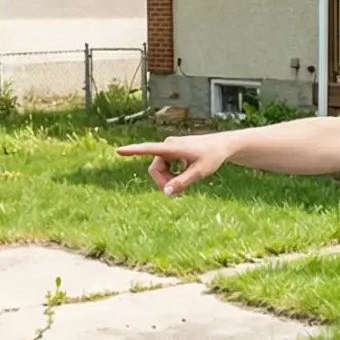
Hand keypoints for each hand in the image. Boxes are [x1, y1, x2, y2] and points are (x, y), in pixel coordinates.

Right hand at [115, 134, 237, 196]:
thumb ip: (183, 182)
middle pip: (155, 169)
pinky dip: (172, 175)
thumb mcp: (200, 173)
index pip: (149, 149)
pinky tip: (185, 174)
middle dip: (163, 182)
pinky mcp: (172, 152)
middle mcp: (168, 145)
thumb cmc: (212, 157)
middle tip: (178, 194)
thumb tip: (166, 193)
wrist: (222, 146)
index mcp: (173, 147)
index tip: (118, 151)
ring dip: (169, 180)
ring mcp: (169, 148)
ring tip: (185, 183)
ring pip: (159, 170)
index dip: (133, 151)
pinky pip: (165, 168)